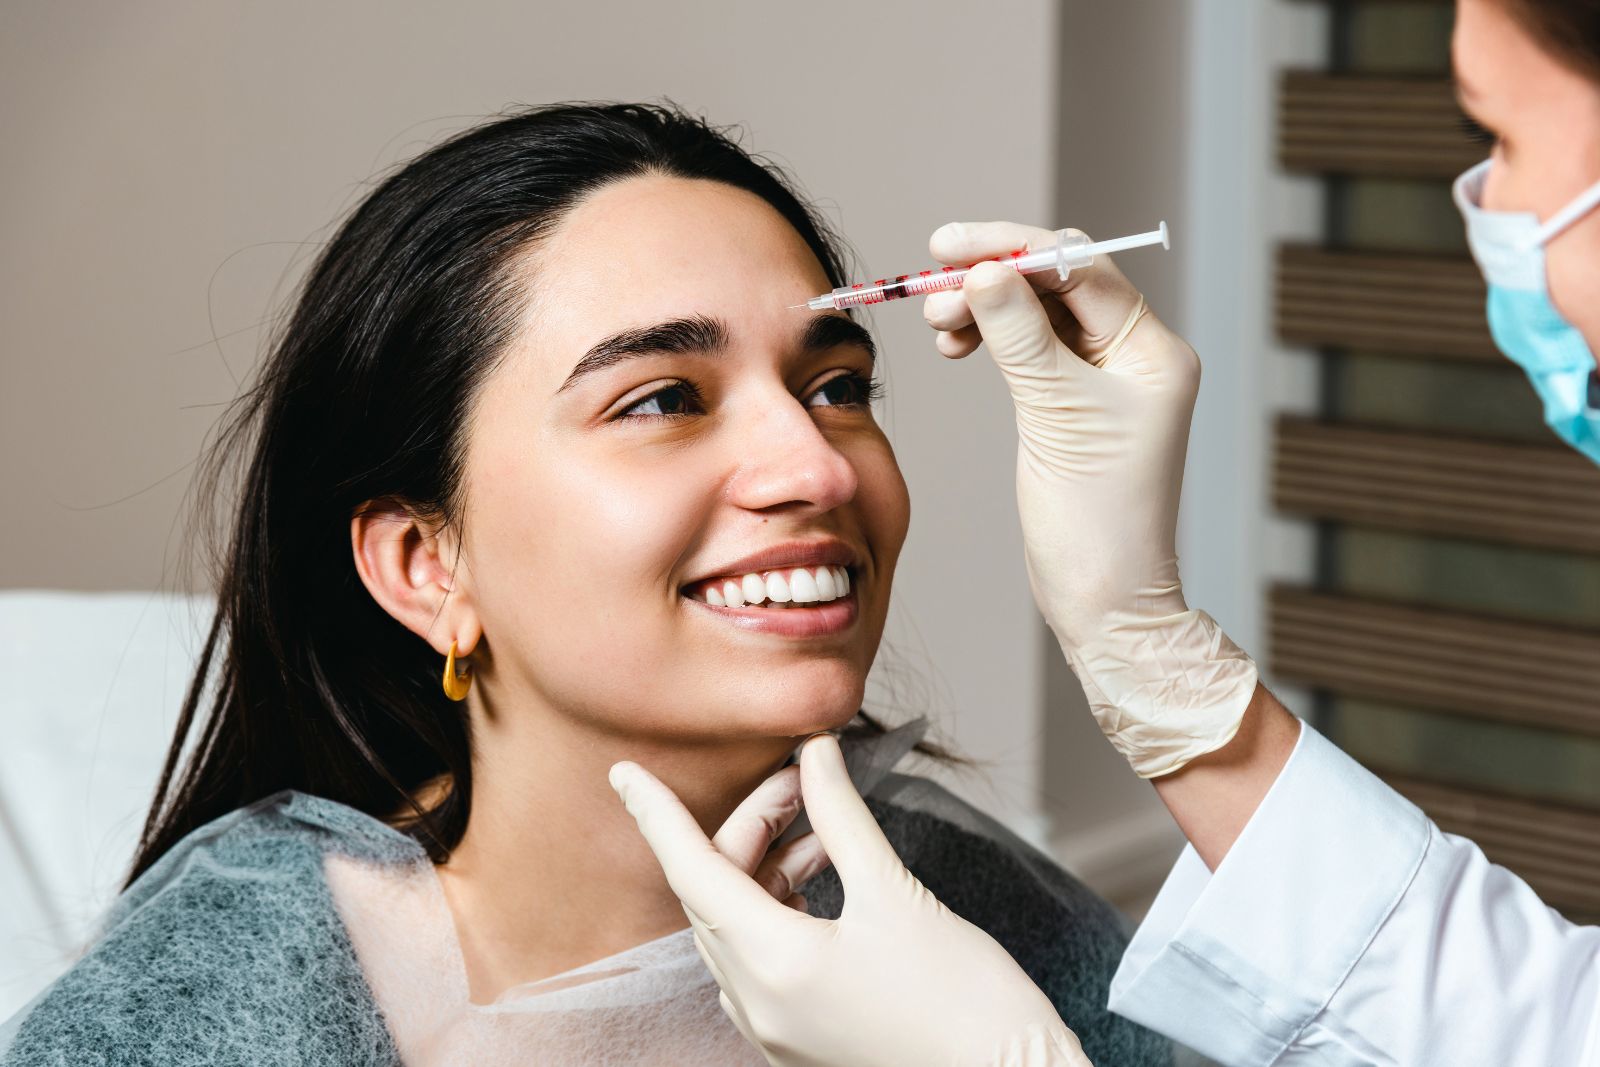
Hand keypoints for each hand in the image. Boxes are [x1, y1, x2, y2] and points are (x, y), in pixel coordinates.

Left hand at [609, 734, 1089, 1066]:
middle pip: (717, 893)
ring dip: (766, 866)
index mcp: (773, 964)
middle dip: (750, 825)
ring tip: (822, 828)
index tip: (625, 772)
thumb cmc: (964, 997)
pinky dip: (778, 908)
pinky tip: (820, 877)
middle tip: (803, 780)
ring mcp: (775, 1029)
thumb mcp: (895, 891)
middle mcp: (758, 1002)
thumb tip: (815, 753)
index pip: (690, 870)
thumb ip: (841, 816)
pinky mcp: (799, 1040)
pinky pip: (760, 961)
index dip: (656, 814)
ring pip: (737, 926)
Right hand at [923, 222, 1256, 776]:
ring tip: (937, 324)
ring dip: (982, 306)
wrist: (1104, 598)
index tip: (948, 247)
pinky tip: (956, 343)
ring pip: (1034, 314)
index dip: (1011, 248)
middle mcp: (1133, 355)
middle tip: (930, 289)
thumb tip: (985, 272)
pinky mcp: (1071, 403)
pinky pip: (1026, 348)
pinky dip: (988, 337)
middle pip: (1055, 284)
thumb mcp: (1056, 416)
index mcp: (1152, 350)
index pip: (1079, 268)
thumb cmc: (1097, 519)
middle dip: (990, 276)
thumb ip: (1020, 337)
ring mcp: (1102, 380)